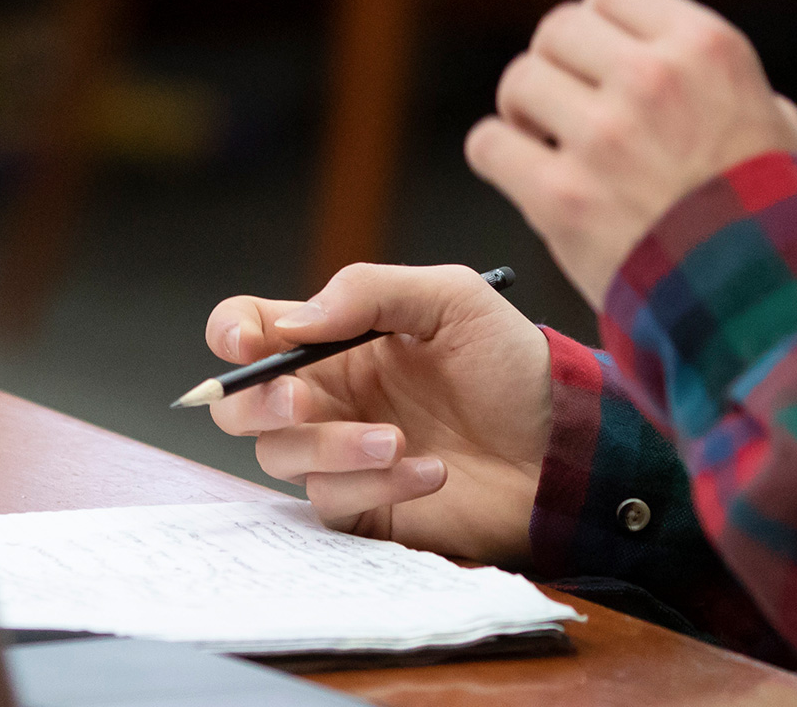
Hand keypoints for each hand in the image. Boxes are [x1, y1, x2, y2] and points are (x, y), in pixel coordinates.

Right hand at [203, 264, 551, 565]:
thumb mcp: (452, 298)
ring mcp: (343, 454)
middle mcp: (330, 397)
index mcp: (336, 340)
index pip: (252, 329)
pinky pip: (333, 501)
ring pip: (282, 457)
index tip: (247, 344)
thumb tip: (292, 321)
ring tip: (401, 440)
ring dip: (335, 447)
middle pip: (242, 406)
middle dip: (258, 403)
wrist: (565, 445)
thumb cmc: (513, 366)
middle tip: (300, 402)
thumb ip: (369, 291)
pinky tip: (432, 471)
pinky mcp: (365, 506)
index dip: (231, 333)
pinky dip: (378, 484)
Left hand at [466, 0, 796, 308]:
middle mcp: (651, 79)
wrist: (761, 305)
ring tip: (546, 145)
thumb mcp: (778, 128)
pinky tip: (524, 178)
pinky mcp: (560, 197)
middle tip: (564, 109)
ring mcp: (602, 137)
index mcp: (706, 49)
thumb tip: (692, 75)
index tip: (597, 65)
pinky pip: (488, 145)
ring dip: (523, 112)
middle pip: (556, 31)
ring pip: (518, 81)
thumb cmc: (775, 222)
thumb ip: (726, 88)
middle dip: (556, 68)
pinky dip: (498, 158)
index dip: (597, 30)